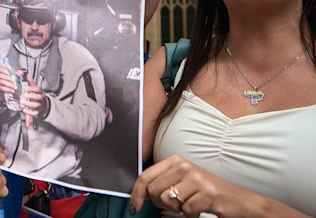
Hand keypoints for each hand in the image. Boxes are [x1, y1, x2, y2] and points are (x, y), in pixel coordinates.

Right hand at [0, 65, 17, 95]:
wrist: (10, 87)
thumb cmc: (11, 79)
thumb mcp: (15, 75)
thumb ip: (17, 73)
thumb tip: (20, 72)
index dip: (2, 70)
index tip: (8, 73)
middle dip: (7, 78)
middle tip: (13, 81)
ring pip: (0, 82)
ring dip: (8, 84)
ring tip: (14, 87)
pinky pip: (1, 88)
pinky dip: (7, 89)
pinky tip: (12, 90)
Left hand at [19, 72, 46, 127]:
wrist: (44, 104)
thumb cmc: (37, 94)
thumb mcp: (34, 87)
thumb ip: (30, 81)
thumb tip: (27, 73)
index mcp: (40, 92)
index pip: (37, 89)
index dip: (32, 88)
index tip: (25, 88)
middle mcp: (41, 98)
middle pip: (38, 97)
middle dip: (31, 96)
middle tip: (23, 95)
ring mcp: (40, 105)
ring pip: (36, 105)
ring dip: (29, 104)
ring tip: (22, 102)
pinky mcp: (38, 112)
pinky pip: (35, 113)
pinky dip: (30, 112)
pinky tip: (25, 110)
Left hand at [131, 155, 262, 217]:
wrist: (239, 201)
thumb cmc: (207, 192)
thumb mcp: (182, 181)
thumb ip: (161, 182)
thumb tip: (139, 193)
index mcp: (175, 161)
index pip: (145, 177)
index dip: (136, 194)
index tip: (135, 206)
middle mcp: (184, 166)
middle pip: (153, 191)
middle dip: (160, 204)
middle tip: (176, 204)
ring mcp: (196, 178)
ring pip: (167, 200)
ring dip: (177, 209)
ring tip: (190, 204)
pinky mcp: (208, 193)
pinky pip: (186, 211)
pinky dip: (191, 215)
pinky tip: (200, 209)